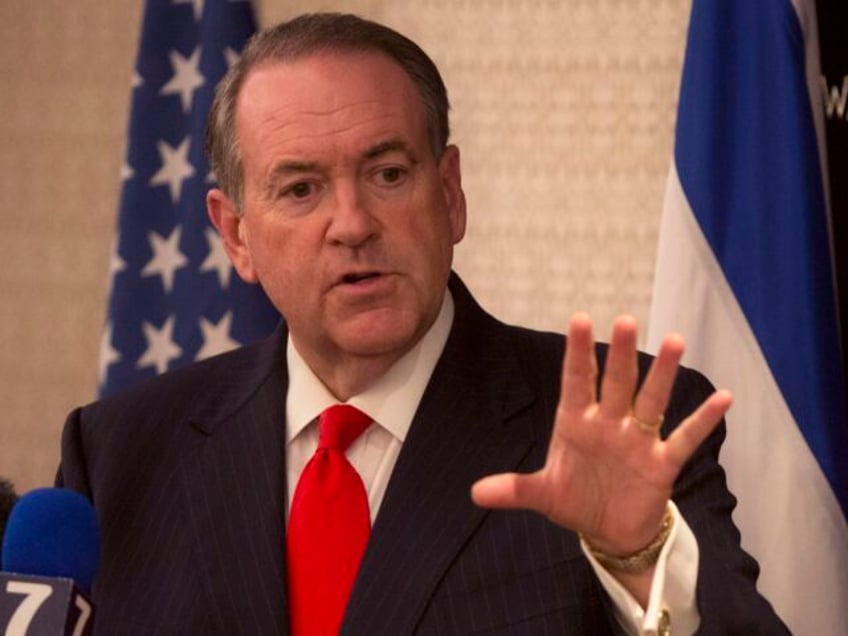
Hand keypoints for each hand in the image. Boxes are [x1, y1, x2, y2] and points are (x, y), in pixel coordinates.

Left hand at [471, 313, 731, 556]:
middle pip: (616, 382)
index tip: (579, 319)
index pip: (576, 381)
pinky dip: (703, 421)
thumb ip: (515, 490)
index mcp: (576, 423)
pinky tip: (723, 397)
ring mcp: (637, 440)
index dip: (577, 353)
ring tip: (675, 340)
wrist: (610, 532)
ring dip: (663, 374)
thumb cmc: (576, 501)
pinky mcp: (661, 463)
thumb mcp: (544, 495)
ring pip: (652, 400)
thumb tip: (476, 493)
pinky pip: (684, 438)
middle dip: (621, 354)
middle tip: (626, 320)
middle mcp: (609, 423)